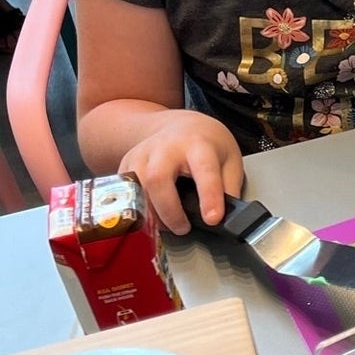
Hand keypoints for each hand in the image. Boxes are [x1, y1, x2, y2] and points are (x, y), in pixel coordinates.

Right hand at [119, 113, 244, 233]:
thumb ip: (228, 187)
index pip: (204, 170)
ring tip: (169, 224)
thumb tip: (226, 216)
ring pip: (137, 188)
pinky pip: (125, 193)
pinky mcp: (126, 164)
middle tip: (184, 228)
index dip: (209, 196)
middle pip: (158, 178)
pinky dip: (137, 210)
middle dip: (169, 210)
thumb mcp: (229, 159)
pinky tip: (152, 215)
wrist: (179, 126)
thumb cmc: (207, 145)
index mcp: (199, 144)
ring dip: (151, 214)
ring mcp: (142, 154)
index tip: (213, 219)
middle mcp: (166, 146)